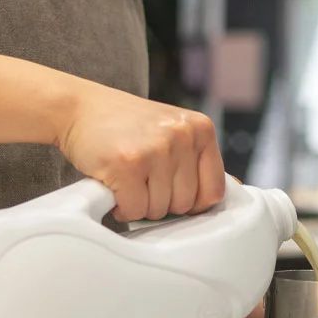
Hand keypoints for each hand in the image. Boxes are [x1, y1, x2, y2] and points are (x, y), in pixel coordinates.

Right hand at [56, 83, 224, 221]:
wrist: (79, 107)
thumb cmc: (126, 126)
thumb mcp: (171, 132)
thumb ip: (198, 160)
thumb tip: (237, 187)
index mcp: (201, 129)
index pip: (215, 190)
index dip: (191, 200)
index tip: (169, 190)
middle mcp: (182, 136)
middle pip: (185, 204)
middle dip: (160, 200)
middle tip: (141, 178)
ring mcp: (156, 149)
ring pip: (159, 210)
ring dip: (139, 203)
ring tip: (127, 177)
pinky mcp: (128, 164)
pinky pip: (134, 210)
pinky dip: (121, 206)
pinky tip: (113, 184)